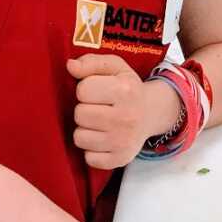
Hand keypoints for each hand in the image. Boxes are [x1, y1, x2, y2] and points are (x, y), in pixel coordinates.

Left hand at [67, 53, 181, 169]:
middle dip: (85, 109)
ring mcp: (123, 141)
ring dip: (85, 130)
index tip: (97, 91)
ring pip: (80, 137)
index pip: (83, 90)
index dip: (86, 89)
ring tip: (99, 123)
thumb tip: (70, 66)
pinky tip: (103, 139)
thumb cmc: (127, 88)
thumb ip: (91, 62)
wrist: (151, 114)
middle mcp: (126, 117)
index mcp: (125, 90)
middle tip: (98, 108)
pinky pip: (89, 158)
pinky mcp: (120, 159)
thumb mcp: (115, 67)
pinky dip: (92, 149)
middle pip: (80, 114)